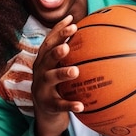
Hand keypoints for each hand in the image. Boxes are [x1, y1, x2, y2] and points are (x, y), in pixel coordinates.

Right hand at [31, 16, 82, 135]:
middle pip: (46, 58)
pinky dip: (69, 105)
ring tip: (75, 71)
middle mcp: (40, 71)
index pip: (49, 42)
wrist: (45, 113)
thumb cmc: (57, 84)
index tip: (73, 23)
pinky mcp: (47, 105)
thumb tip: (95, 32)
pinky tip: (81, 106)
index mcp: (44, 60)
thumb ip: (71, 54)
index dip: (59, 32)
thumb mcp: (60, 68)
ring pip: (50, 78)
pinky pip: (59, 105)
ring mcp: (42, 88)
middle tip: (67, 46)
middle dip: (56, 51)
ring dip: (62, 74)